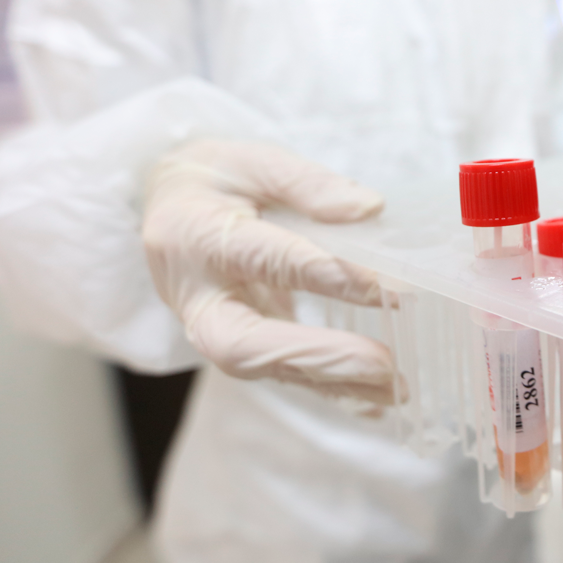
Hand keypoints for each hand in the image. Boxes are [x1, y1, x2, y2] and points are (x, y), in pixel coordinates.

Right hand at [142, 140, 397, 405]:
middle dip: (316, 356)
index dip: (326, 275)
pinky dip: (328, 390)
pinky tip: (375, 402)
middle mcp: (196, 294)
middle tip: (381, 363)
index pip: (265, 260)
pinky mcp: (236, 345)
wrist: (167, 207)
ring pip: (265, 368)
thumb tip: (368, 209)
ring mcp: (211, 328)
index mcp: (196, 235)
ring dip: (333, 382)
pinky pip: (281, 373)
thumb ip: (308, 183)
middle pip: (244, 343)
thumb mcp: (254, 161)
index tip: (382, 287)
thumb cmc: (215, 179)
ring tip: (395, 389)